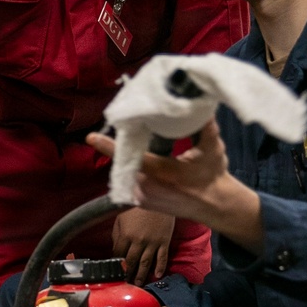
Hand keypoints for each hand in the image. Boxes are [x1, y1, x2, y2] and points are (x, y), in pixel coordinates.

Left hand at [87, 122, 263, 252]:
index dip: (109, 147)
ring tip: (140, 146)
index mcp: (163, 172)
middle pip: (127, 160)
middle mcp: (148, 187)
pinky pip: (129, 182)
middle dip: (127, 146)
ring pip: (127, 171)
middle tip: (130, 131)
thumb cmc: (213, 176)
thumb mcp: (212, 147)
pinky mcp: (141, 203)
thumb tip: (199, 101)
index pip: (131, 156)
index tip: (91, 138)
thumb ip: (204, 125)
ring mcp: (143, 197)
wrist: (215, 205)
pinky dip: (134, 171)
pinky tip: (145, 164)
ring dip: (131, 158)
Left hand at [112, 208, 175, 283]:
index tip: (114, 272)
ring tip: (139, 284)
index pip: (118, 254)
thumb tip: (115, 249)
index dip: (116, 264)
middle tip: (125, 284)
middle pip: (131, 262)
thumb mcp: (121, 217)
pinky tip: (158, 275)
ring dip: (142, 275)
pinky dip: (161, 267)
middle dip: (127, 274)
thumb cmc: (137, 206)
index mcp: (126, 235)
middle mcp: (138, 241)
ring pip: (146, 263)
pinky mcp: (164, 241)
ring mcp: (152, 242)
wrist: (158, 196)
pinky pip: (162, 257)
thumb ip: (117, 233)